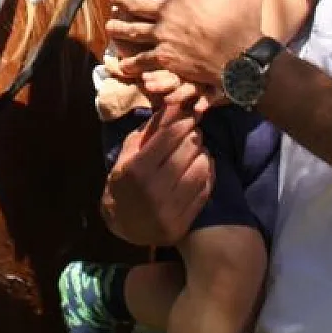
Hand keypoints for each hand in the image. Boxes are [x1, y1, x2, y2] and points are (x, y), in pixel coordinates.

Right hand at [100, 93, 212, 246]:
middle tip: (194, 131)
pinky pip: (205, 189)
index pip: (170, 135)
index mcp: (136, 170)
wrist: (124, 226)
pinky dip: (208, 172)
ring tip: (197, 149)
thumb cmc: (123, 184)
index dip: (184, 120)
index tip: (190, 115)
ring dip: (203, 153)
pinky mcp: (183, 222)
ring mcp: (170, 209)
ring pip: (201, 168)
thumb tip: (173, 106)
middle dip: (194, 135)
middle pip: (188, 149)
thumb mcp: (127, 154)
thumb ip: (150, 130)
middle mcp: (154, 190)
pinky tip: (202, 165)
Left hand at [107, 0, 265, 92]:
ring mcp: (164, 35)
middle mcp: (168, 10)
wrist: (242, 60)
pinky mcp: (166, 57)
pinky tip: (122, 63)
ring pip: (133, 28)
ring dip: (119, 25)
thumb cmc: (245, 24)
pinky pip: (143, 58)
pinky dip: (131, 61)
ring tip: (109, 24)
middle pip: (136, 1)